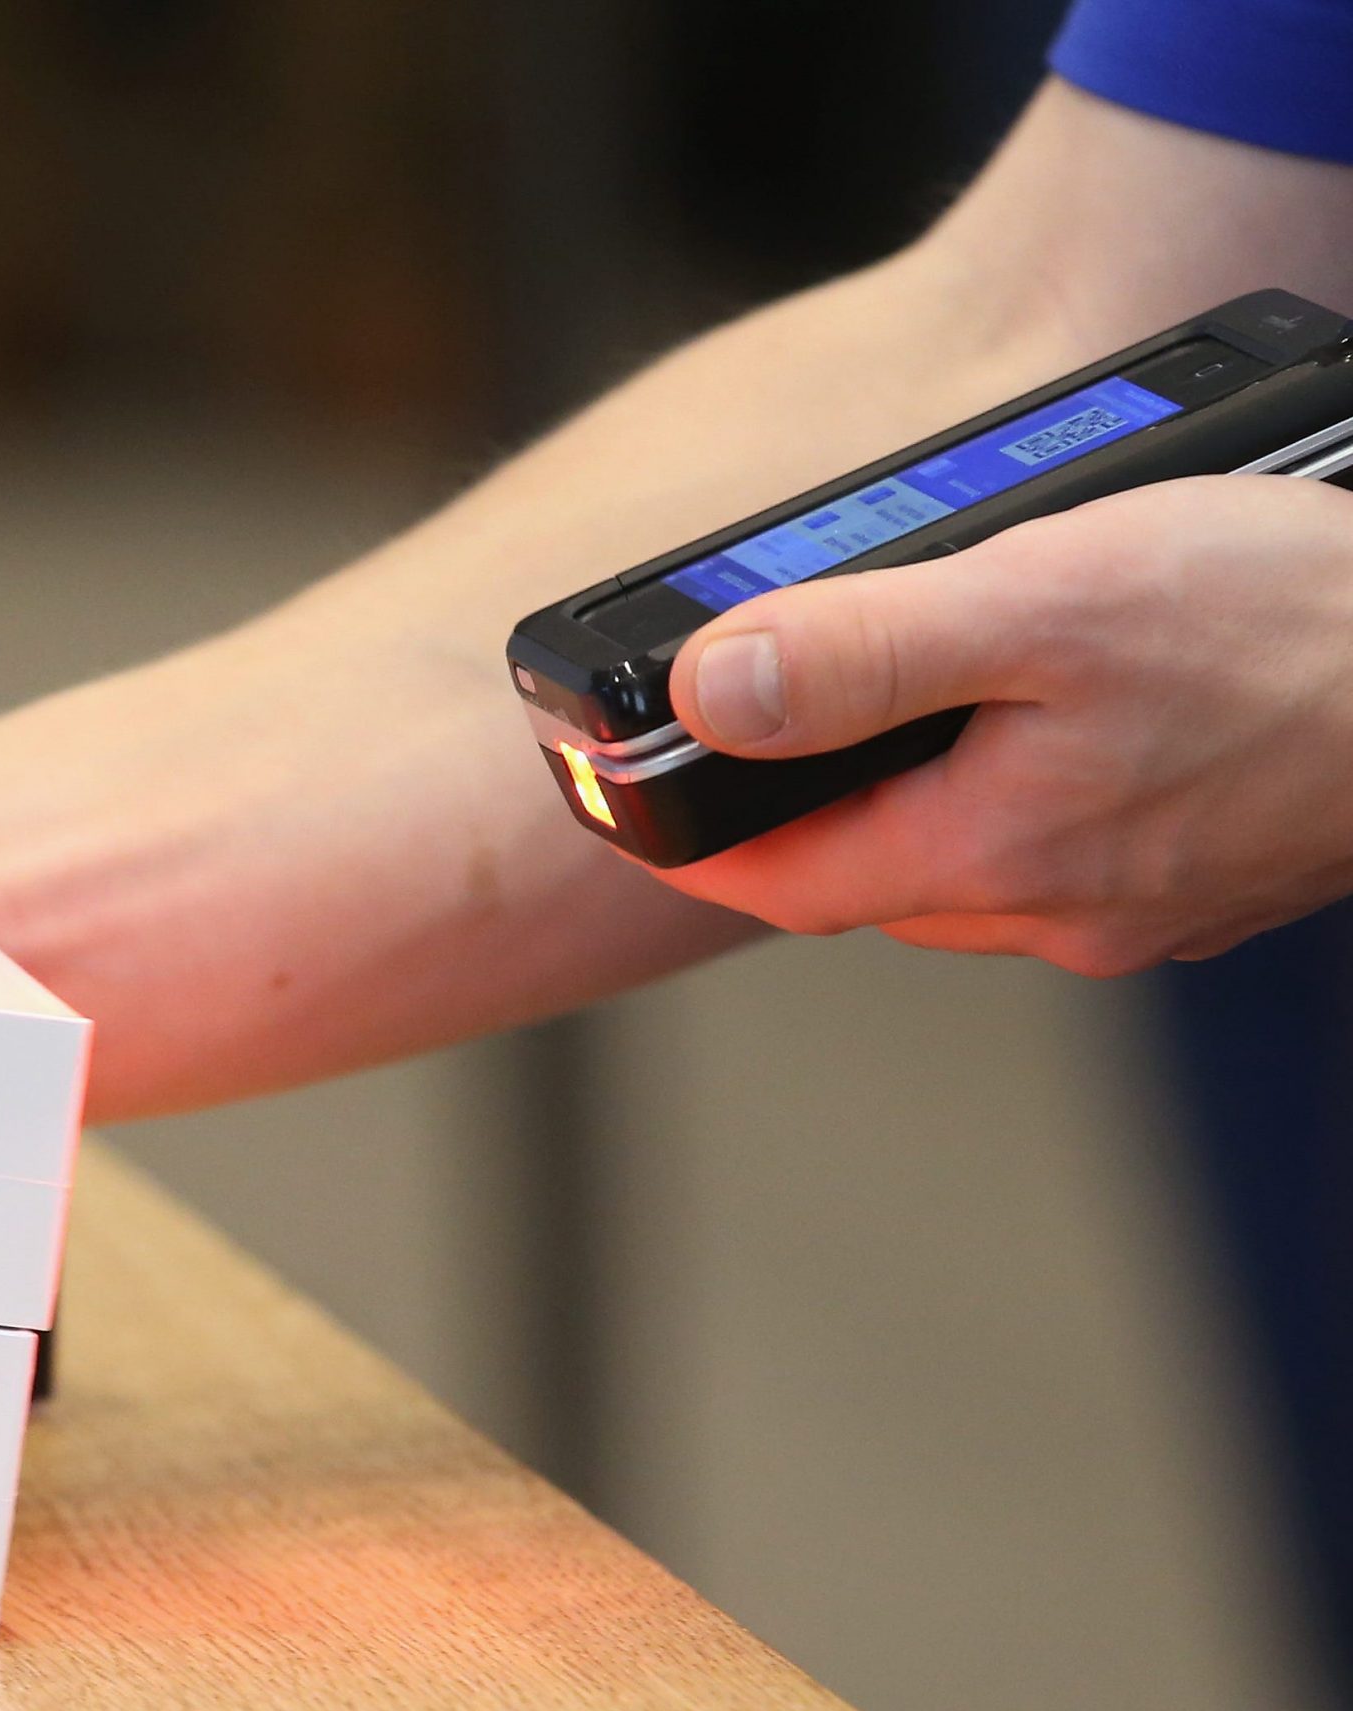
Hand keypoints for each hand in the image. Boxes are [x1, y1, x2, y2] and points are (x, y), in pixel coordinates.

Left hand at [662, 477, 1352, 971]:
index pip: (779, 880)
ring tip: (908, 694)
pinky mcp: (1207, 875)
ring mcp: (1140, 905)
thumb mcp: (1047, 599)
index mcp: (994, 855)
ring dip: (919, 794)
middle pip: (869, 872)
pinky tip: (1051, 715)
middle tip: (762, 719)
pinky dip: (1022, 792)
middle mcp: (1058, 909)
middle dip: (806, 808)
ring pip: (969, 862)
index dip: (688, 841)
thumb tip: (709, 689)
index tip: (626, 806)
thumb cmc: (1297, 627)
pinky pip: (1065, 847)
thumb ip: (866, 649)